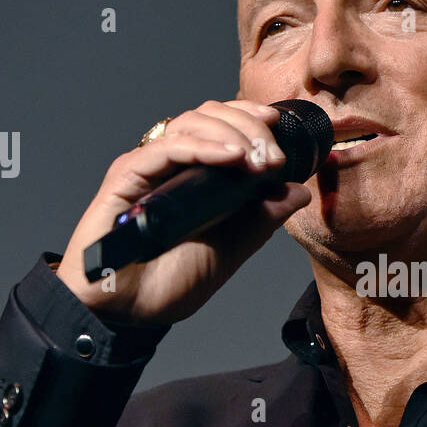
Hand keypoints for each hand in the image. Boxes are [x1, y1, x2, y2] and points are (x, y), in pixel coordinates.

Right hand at [54, 100, 310, 324]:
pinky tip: (230, 158)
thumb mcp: (231, 248)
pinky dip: (201, 148)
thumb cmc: (170, 280)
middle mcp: (170, 163)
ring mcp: (147, 167)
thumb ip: (262, 219)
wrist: (128, 311)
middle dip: (248, 127)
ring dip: (231, 134)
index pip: (221, 124)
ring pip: (188, 123)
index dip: (249, 116)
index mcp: (194, 174)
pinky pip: (164, 149)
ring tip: (258, 160)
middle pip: (208, 115)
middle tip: (274, 157)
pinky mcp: (126, 177)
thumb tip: (299, 191)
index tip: (277, 124)